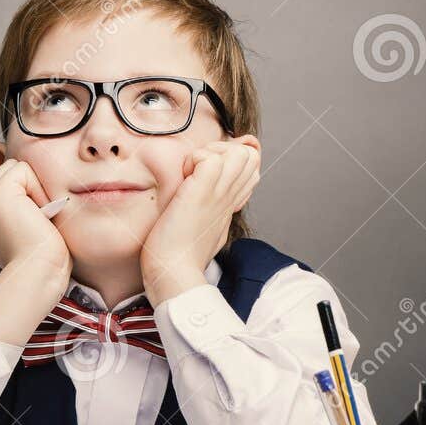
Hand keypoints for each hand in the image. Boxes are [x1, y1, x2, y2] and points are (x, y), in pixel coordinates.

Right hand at [0, 160, 70, 292]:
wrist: (38, 274)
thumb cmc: (43, 262)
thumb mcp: (29, 231)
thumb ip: (24, 210)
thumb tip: (38, 196)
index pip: (7, 184)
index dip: (28, 194)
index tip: (36, 223)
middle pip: (9, 172)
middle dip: (30, 187)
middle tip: (39, 219)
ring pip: (16, 168)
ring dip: (34, 188)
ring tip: (38, 217)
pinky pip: (23, 169)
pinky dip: (37, 187)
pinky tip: (39, 213)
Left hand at [141, 139, 260, 304]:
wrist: (175, 273)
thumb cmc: (183, 257)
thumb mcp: (207, 229)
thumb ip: (215, 210)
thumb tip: (223, 202)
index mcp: (231, 204)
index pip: (250, 166)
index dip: (231, 159)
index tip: (205, 174)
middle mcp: (231, 196)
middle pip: (250, 155)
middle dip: (224, 151)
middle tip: (197, 171)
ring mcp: (220, 193)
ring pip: (238, 151)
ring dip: (211, 153)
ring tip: (191, 175)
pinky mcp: (203, 190)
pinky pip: (209, 157)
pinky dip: (193, 160)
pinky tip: (183, 179)